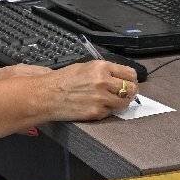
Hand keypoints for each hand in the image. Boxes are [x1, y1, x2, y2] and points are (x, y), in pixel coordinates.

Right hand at [0, 60, 139, 125]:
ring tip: (111, 101)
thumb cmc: (63, 80)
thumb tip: (121, 77)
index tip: (130, 82)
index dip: (131, 79)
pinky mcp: (96, 112)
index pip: (130, 73)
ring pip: (124, 102)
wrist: (47, 95)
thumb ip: (105, 71)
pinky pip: (111, 112)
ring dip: (121, 103)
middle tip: (124, 94)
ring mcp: (101, 98)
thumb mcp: (85, 67)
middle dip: (130, 92)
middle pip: (132, 89)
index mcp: (101, 67)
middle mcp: (103, 81)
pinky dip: (107, 111)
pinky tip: (97, 106)